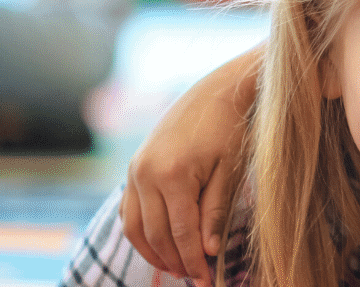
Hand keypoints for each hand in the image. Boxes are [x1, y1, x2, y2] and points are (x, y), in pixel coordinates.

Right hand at [120, 46, 261, 285]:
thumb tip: (208, 251)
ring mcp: (134, 170)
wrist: (215, 91)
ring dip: (154, 253)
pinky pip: (129, 211)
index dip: (194, 261)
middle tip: (197, 279)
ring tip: (177, 270)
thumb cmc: (230, 130)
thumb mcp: (229, 171)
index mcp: (172, 174)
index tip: (208, 280)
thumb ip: (215, 212)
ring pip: (135, 227)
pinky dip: (141, 233)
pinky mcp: (133, 167)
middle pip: (156, 234)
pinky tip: (160, 246)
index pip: (181, 233)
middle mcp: (145, 173)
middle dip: (176, 261)